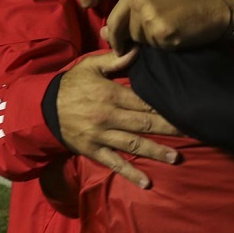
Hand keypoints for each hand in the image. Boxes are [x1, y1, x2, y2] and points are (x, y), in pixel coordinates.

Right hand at [57, 49, 180, 188]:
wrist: (41, 108)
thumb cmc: (71, 84)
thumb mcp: (91, 66)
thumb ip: (116, 59)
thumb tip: (139, 49)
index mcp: (110, 94)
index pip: (144, 101)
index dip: (165, 105)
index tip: (184, 108)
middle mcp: (107, 117)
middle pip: (144, 123)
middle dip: (169, 128)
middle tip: (193, 132)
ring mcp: (100, 136)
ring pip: (133, 144)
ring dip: (155, 152)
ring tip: (176, 158)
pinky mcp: (92, 151)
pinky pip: (113, 163)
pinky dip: (129, 173)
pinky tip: (146, 183)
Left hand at [103, 0, 227, 53]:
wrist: (211, 12)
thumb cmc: (182, 9)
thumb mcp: (151, 7)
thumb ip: (125, 17)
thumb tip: (102, 33)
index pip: (112, 21)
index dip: (116, 36)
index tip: (126, 43)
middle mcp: (138, 0)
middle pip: (122, 32)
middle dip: (133, 40)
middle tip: (154, 34)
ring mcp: (150, 16)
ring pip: (137, 41)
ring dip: (150, 42)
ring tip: (168, 30)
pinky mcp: (162, 31)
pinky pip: (153, 48)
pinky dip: (163, 46)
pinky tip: (175, 36)